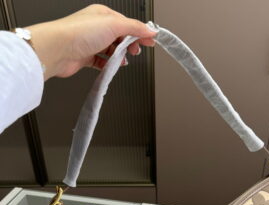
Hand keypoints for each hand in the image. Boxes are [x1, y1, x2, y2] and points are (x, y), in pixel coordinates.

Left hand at [26, 4, 156, 79]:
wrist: (58, 49)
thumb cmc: (79, 33)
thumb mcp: (114, 25)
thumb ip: (135, 28)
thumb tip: (150, 30)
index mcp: (103, 15)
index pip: (127, 24)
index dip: (140, 33)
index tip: (151, 41)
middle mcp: (96, 27)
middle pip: (120, 37)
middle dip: (130, 45)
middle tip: (135, 51)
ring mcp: (90, 42)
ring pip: (111, 50)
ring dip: (119, 56)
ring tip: (122, 60)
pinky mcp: (85, 56)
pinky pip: (101, 61)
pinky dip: (108, 65)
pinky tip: (111, 66)